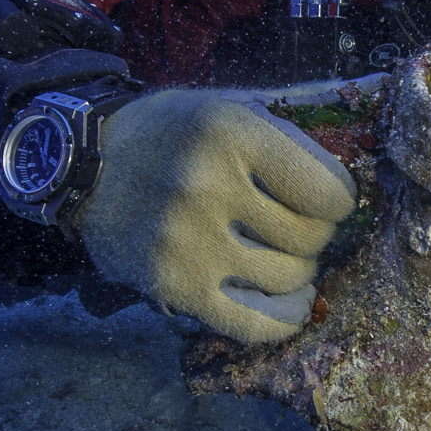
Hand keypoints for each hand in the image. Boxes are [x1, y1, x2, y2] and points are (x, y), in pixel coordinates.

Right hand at [71, 88, 355, 344]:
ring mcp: (189, 241)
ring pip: (288, 279)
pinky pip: (253, 323)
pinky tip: (292, 306)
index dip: (338, 199)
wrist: (82, 167)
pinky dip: (284, 319)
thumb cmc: (169, 135)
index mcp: (231, 133)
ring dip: (298, 273)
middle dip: (316, 236)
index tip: (326, 201)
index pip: (328, 190)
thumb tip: (347, 190)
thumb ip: (284, 140)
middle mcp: (209, 186)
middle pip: (310, 237)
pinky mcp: (174, 287)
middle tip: (297, 229)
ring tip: (284, 258)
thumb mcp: (226, 108)